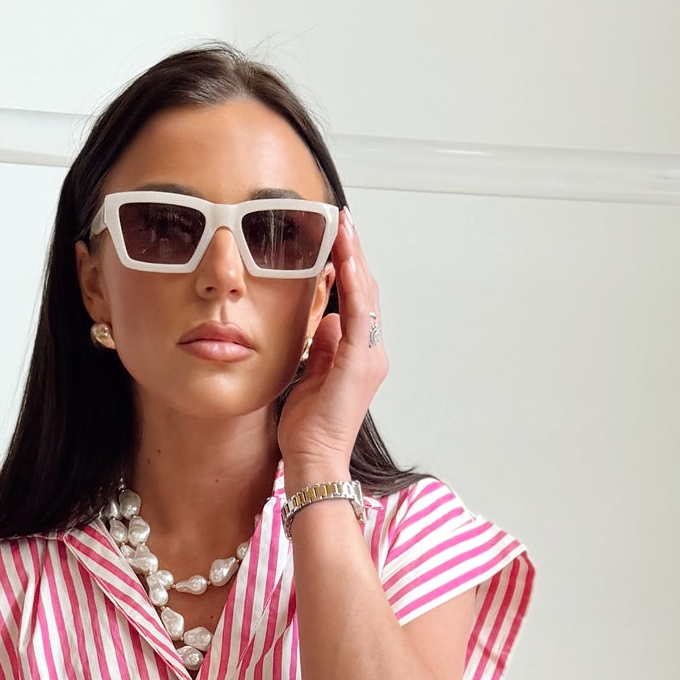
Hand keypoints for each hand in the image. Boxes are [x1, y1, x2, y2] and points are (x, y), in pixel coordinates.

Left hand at [278, 207, 387, 481]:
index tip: (336, 239)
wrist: (314, 459)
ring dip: (354, 258)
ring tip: (344, 227)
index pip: (356, 302)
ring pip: (364, 295)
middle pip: (365, 291)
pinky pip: (357, 312)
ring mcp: (368, 357)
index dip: (348, 268)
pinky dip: (351, 282)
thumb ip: (321, 349)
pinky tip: (342, 257)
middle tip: (342, 220)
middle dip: (353, 253)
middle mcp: (370, 353)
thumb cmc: (309, 430)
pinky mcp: (359, 362)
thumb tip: (323, 322)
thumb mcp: (312, 377)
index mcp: (359, 356)